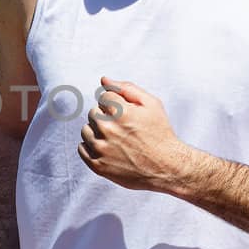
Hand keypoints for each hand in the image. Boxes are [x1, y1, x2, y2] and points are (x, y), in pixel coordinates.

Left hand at [78, 77, 189, 191]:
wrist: (166, 167)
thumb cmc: (160, 133)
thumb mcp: (151, 104)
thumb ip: (126, 88)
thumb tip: (104, 80)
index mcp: (120, 112)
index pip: (103, 97)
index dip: (116, 104)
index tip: (126, 114)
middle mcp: (108, 129)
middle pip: (93, 112)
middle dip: (106, 116)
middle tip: (124, 127)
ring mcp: (101, 148)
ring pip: (86, 130)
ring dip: (98, 131)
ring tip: (116, 139)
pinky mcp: (98, 165)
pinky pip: (82, 148)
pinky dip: (92, 147)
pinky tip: (108, 148)